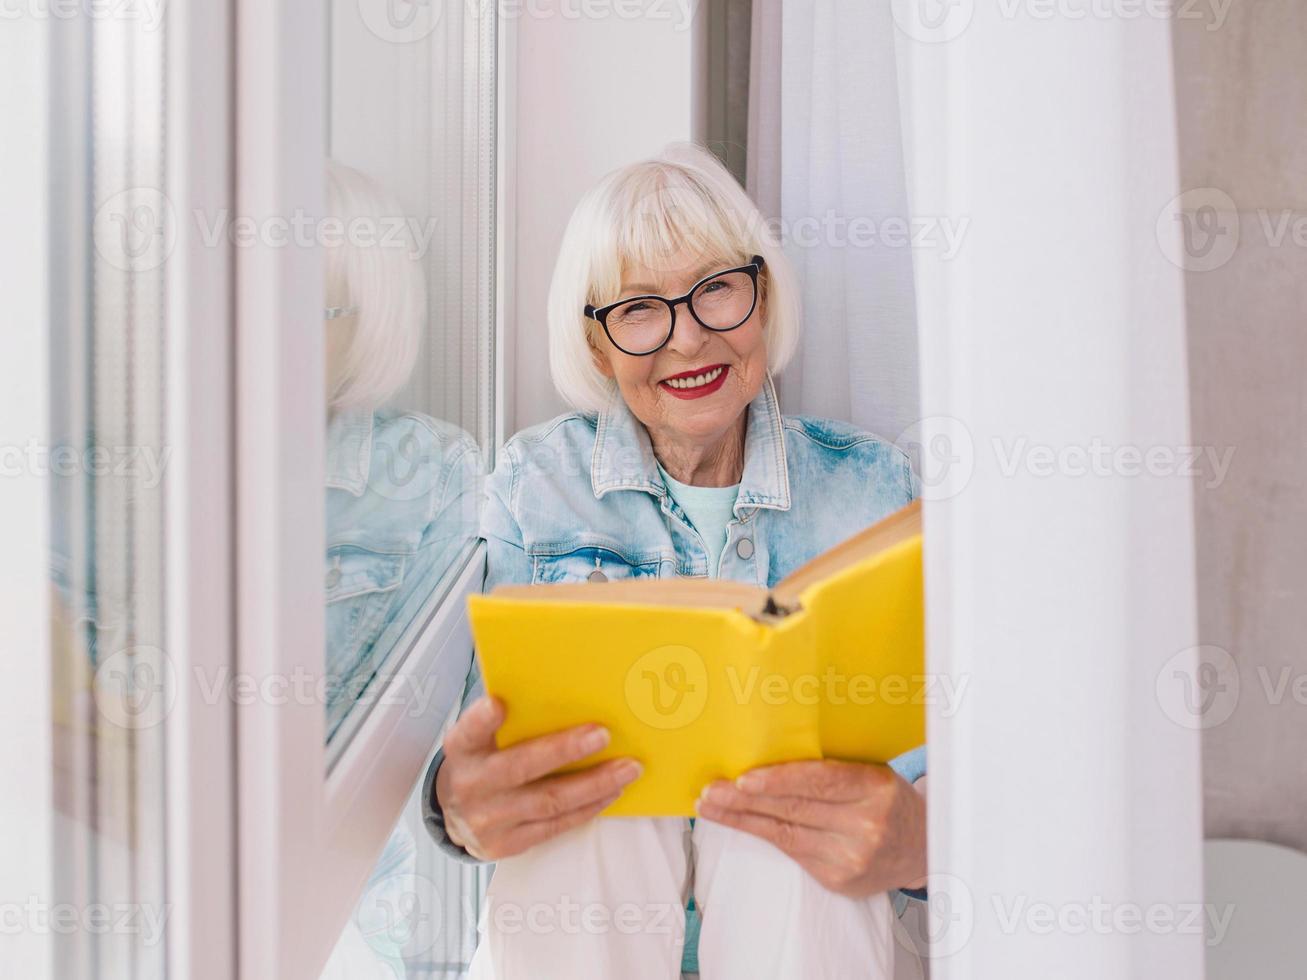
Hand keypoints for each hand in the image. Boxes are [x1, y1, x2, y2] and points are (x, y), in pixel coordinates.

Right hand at [435, 695, 641, 859]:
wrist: (456, 815)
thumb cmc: (481, 763)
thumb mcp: (480, 739)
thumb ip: (509, 721)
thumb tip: (562, 694)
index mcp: (462, 749)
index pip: (469, 731)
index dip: (482, 719)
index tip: (498, 704)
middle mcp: (472, 784)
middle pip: (521, 767)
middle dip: (565, 750)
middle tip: (603, 735)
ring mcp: (488, 819)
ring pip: (549, 801)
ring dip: (594, 784)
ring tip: (627, 768)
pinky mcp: (507, 843)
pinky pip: (555, 825)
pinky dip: (587, 808)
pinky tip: (611, 792)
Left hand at [695, 760, 926, 897]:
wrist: (920, 848)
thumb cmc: (886, 800)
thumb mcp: (872, 773)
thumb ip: (833, 767)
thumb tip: (770, 750)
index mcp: (875, 788)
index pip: (820, 782)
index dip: (779, 780)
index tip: (743, 777)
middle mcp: (865, 825)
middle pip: (795, 809)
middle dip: (746, 800)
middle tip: (711, 790)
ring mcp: (851, 857)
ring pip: (786, 834)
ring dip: (742, 819)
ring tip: (711, 806)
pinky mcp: (839, 880)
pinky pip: (792, 852)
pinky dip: (762, 835)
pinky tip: (740, 823)